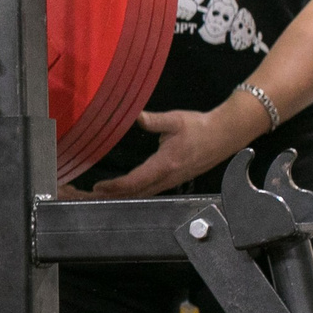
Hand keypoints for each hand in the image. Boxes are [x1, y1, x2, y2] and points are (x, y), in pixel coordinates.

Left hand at [90, 104, 260, 198]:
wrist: (225, 135)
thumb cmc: (200, 127)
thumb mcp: (175, 120)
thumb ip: (154, 121)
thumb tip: (136, 116)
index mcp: (165, 165)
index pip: (135, 181)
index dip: (116, 186)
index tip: (98, 187)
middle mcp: (166, 178)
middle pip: (134, 193)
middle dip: (111, 197)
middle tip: (87, 197)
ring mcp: (170, 182)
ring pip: (141, 194)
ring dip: (120, 197)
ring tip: (99, 196)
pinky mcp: (173, 181)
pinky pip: (148, 191)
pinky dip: (131, 193)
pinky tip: (119, 192)